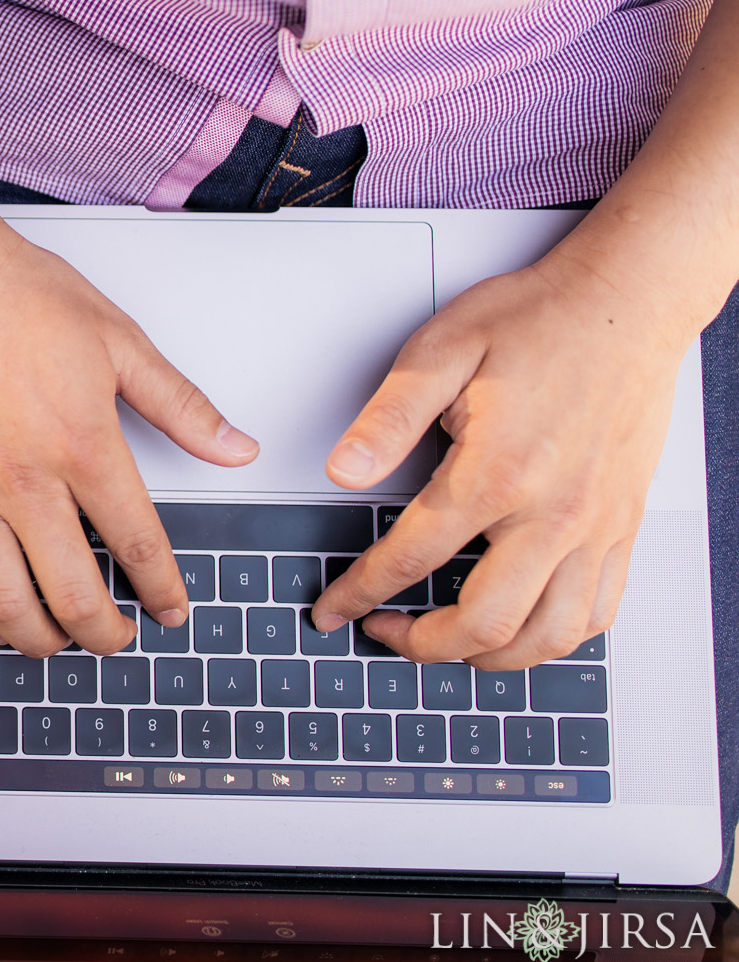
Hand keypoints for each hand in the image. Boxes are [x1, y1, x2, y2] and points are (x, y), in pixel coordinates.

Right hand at [0, 217, 259, 655]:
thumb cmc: (12, 291)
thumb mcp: (117, 339)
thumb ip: (181, 406)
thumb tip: (237, 449)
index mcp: (83, 445)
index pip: (137, 547)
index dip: (162, 592)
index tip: (172, 612)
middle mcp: (23, 480)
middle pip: (73, 594)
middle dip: (105, 634)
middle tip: (117, 639)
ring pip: (3, 601)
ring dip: (38, 640)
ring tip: (56, 642)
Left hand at [311, 253, 696, 667]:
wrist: (626, 302)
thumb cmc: (538, 319)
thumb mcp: (441, 350)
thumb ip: (387, 418)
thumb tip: (341, 472)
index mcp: (496, 473)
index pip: (410, 558)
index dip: (360, 594)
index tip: (334, 610)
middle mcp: (553, 513)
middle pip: (485, 623)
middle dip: (423, 645)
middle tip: (385, 632)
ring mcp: (596, 526)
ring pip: (549, 636)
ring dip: (490, 659)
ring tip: (446, 642)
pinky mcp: (623, 525)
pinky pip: (598, 613)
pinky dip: (554, 638)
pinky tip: (520, 625)